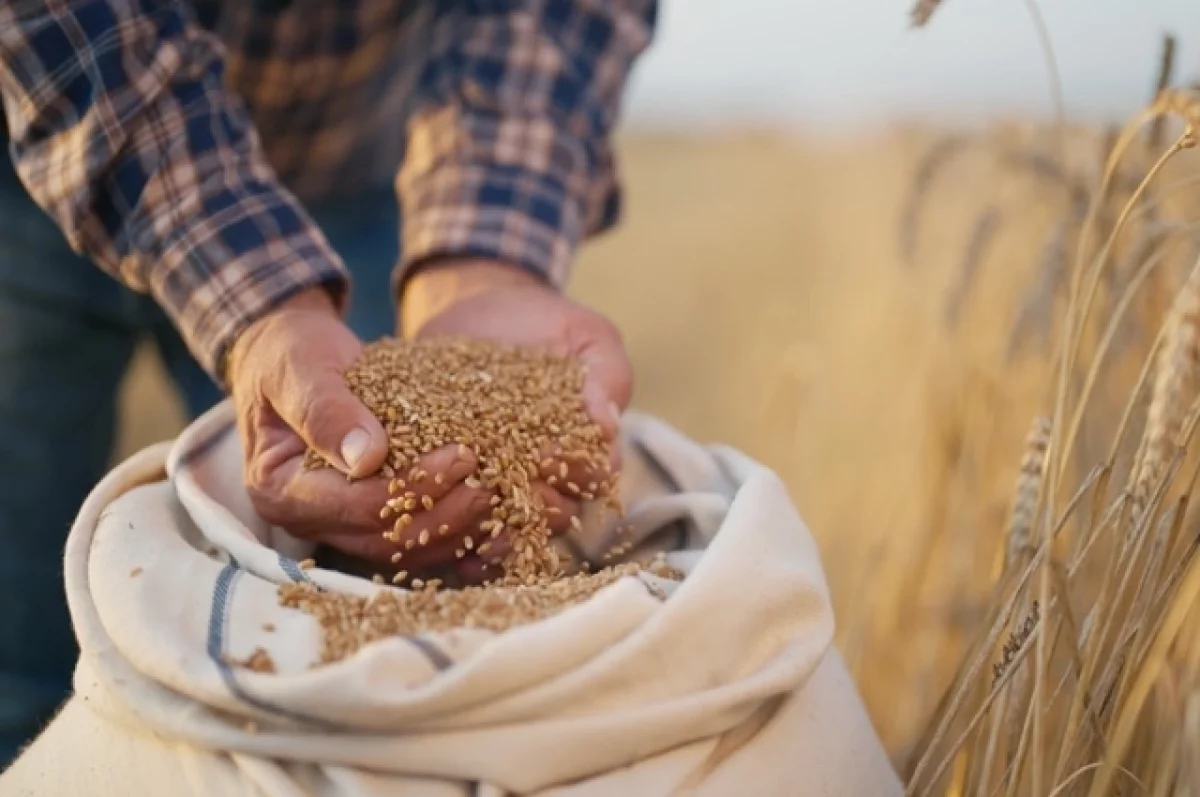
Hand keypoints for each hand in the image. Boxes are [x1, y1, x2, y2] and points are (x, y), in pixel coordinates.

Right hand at [226, 287, 479, 567]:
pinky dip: (455, 536)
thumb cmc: (291, 353)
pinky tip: (496, 524)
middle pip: (383, 538)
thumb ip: (325, 409)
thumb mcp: (300, 367)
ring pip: (404, 550)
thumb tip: (365, 458)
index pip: (355, 505)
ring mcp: (336, 527)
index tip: (461, 455)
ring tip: (500, 498)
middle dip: (444, 515)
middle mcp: (305, 519)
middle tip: (493, 483)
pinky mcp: (365, 521)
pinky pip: (414, 543)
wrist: (292, 354)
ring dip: (456, 531)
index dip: (412, 487)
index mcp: (279, 488)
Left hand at [400, 258, 633, 581]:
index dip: (575, 473)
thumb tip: (608, 423)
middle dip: (530, 509)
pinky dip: (457, 538)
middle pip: (554, 515)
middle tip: (498, 490)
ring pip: (507, 526)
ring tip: (465, 522)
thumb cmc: (545, 322)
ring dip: (490, 530)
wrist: (480, 307)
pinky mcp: (457, 482)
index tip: (546, 454)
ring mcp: (503, 484)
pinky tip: (439, 537)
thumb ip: (607, 373)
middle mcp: (550, 477)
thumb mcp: (587, 335)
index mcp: (588, 447)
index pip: (596, 478)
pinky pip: (463, 525)